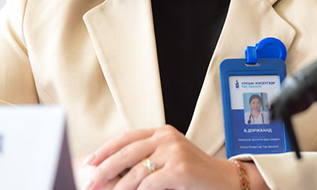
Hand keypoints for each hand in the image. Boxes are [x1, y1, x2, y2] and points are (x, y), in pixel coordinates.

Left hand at [81, 125, 238, 189]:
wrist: (225, 180)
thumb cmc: (194, 173)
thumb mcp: (169, 159)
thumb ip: (148, 158)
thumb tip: (114, 170)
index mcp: (162, 132)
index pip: (127, 137)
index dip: (107, 149)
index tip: (90, 161)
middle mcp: (167, 137)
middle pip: (127, 151)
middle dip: (105, 168)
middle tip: (90, 181)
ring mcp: (174, 151)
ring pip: (136, 170)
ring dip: (118, 186)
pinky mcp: (179, 168)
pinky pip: (150, 183)